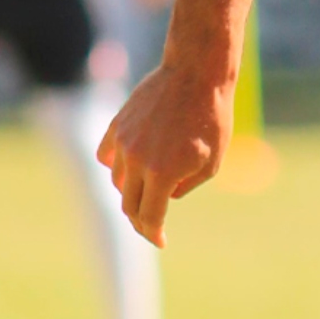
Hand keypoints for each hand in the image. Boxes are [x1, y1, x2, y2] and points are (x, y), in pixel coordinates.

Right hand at [96, 55, 235, 245]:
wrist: (196, 77)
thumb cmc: (212, 120)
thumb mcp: (211, 163)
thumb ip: (184, 186)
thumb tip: (163, 198)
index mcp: (162, 173)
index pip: (149, 216)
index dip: (153, 233)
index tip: (160, 241)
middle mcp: (136, 160)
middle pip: (128, 203)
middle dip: (140, 219)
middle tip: (152, 225)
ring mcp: (123, 142)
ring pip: (118, 180)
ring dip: (131, 191)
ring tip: (149, 190)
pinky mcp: (117, 126)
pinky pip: (107, 156)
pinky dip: (116, 166)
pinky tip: (129, 169)